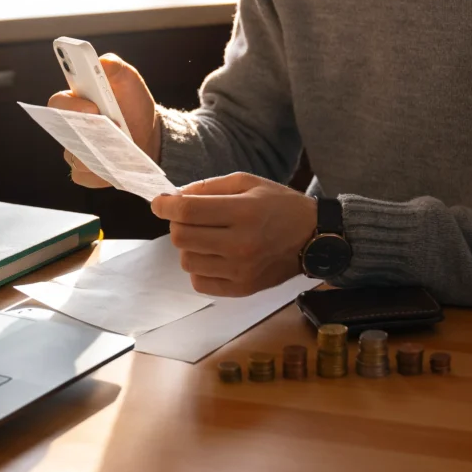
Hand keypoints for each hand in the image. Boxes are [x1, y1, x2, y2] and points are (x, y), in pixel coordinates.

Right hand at [48, 53, 159, 187]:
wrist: (149, 134)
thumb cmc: (133, 103)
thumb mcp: (129, 80)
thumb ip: (114, 66)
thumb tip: (101, 62)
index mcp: (75, 100)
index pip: (58, 102)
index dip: (71, 105)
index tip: (93, 107)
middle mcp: (69, 126)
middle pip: (62, 133)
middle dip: (85, 131)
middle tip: (110, 130)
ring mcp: (75, 150)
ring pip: (74, 155)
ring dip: (96, 152)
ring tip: (119, 149)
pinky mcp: (84, 171)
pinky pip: (84, 174)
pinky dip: (101, 171)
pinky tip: (117, 165)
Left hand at [150, 172, 317, 296]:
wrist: (313, 237)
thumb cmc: (279, 205)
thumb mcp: (247, 182)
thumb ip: (208, 187)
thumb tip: (173, 198)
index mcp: (244, 212)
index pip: (188, 212)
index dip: (165, 206)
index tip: (158, 203)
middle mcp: (242, 244)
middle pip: (181, 238)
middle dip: (177, 224)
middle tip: (189, 217)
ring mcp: (241, 271)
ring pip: (186, 261)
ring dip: (189, 246)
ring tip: (206, 236)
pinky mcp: (242, 289)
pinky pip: (199, 282)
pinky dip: (199, 267)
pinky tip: (213, 255)